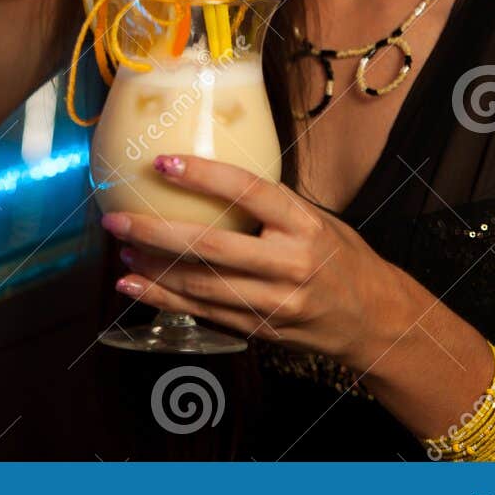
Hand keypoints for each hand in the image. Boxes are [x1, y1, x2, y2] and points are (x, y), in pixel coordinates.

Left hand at [100, 154, 414, 370]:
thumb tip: (207, 177)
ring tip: (122, 249)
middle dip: (158, 232)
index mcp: (305, 226)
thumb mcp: (316, 220)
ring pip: (203, 287)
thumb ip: (269, 206)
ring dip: (154, 269)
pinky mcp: (263, 331)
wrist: (376, 321)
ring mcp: (277, 304)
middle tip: (118, 219)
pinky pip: (206, 313)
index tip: (163, 162)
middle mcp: (291, 265)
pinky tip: (137, 285)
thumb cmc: (341, 258)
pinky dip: (166, 299)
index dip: (204, 177)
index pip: (250, 193)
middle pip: (213, 247)